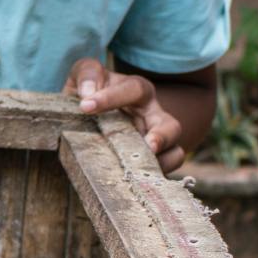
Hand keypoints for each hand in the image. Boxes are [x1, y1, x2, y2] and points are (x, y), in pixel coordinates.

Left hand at [64, 58, 184, 174]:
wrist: (84, 112)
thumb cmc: (88, 91)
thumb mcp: (83, 75)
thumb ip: (87, 75)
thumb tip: (88, 94)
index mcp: (138, 90)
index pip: (134, 89)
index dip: (111, 97)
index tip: (85, 106)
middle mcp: (152, 115)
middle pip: (170, 126)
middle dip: (162, 137)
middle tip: (149, 146)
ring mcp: (154, 141)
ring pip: (175, 152)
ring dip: (162, 162)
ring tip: (141, 169)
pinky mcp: (149, 162)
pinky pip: (161, 172)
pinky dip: (152, 178)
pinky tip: (133, 182)